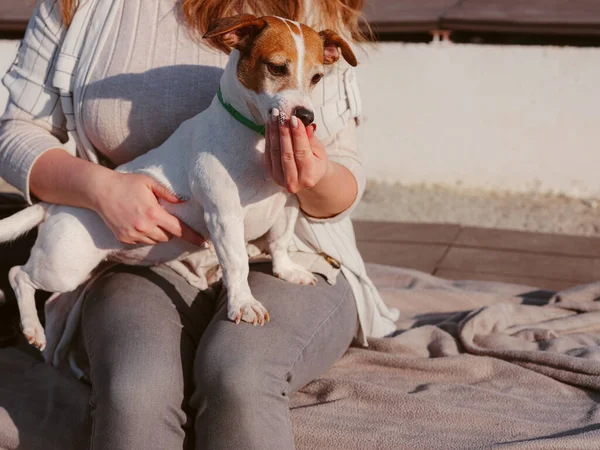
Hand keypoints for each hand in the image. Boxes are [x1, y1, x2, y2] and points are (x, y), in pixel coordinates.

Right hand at [91, 171, 205, 245]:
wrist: (100, 190)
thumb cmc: (127, 183)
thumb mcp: (150, 183)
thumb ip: (168, 193)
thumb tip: (185, 201)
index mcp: (154, 213)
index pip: (179, 230)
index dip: (193, 237)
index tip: (205, 244)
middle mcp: (144, 227)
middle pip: (168, 237)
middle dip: (169, 229)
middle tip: (161, 216)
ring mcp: (133, 234)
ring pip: (155, 241)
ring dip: (157, 233)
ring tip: (147, 217)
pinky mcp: (124, 239)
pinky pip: (142, 242)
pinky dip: (144, 235)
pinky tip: (136, 221)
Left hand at [265, 110, 329, 193]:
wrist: (308, 177)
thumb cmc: (316, 162)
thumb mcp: (319, 151)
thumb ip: (310, 139)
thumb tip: (303, 124)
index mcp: (309, 177)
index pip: (302, 153)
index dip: (297, 135)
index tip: (294, 118)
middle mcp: (293, 182)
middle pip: (286, 153)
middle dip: (283, 131)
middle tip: (282, 114)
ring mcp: (279, 179)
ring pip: (275, 152)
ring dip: (273, 131)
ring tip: (274, 115)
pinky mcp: (270, 173)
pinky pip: (268, 152)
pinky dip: (269, 136)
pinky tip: (270, 124)